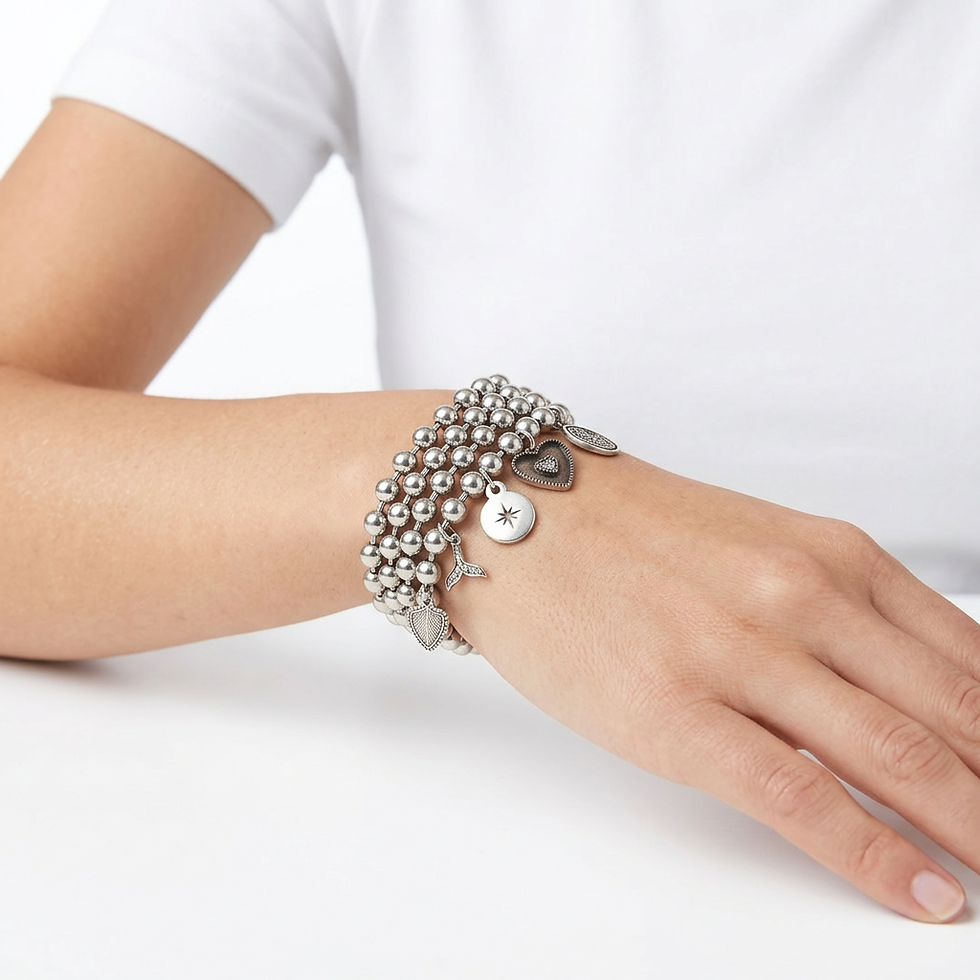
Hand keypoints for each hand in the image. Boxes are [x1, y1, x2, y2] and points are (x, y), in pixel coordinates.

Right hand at [445, 450, 979, 921]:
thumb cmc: (626, 532)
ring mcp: (742, 655)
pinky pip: (801, 799)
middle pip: (958, 717)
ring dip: (974, 830)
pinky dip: (876, 857)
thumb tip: (907, 696)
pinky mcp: (677, 713)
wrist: (513, 513)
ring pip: (901, 758)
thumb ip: (836, 613)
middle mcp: (804, 598)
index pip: (973, 662)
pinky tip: (924, 894)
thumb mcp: (756, 546)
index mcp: (832, 556)